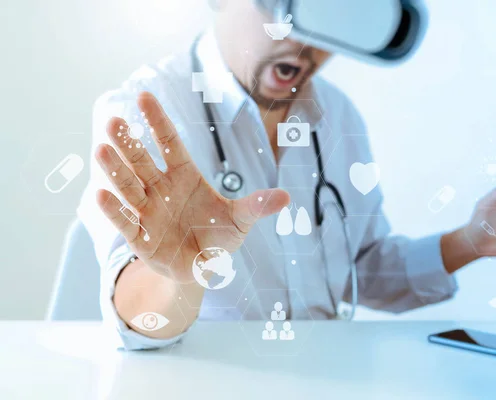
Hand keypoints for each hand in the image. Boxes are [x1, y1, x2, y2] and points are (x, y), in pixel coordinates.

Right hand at [95, 92, 289, 282]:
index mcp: (185, 176)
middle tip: (114, 121)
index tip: (145, 96)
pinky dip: (115, 210)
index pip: (169, 143)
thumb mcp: (241, 220)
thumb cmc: (219, 236)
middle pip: (142, 161)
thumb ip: (257, 206)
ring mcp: (148, 211)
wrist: (203, 267)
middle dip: (129, 142)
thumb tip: (287, 197)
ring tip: (101, 150)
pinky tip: (101, 194)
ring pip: (129, 186)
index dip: (158, 121)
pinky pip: (126, 221)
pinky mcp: (140, 238)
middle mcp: (161, 188)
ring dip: (116, 170)